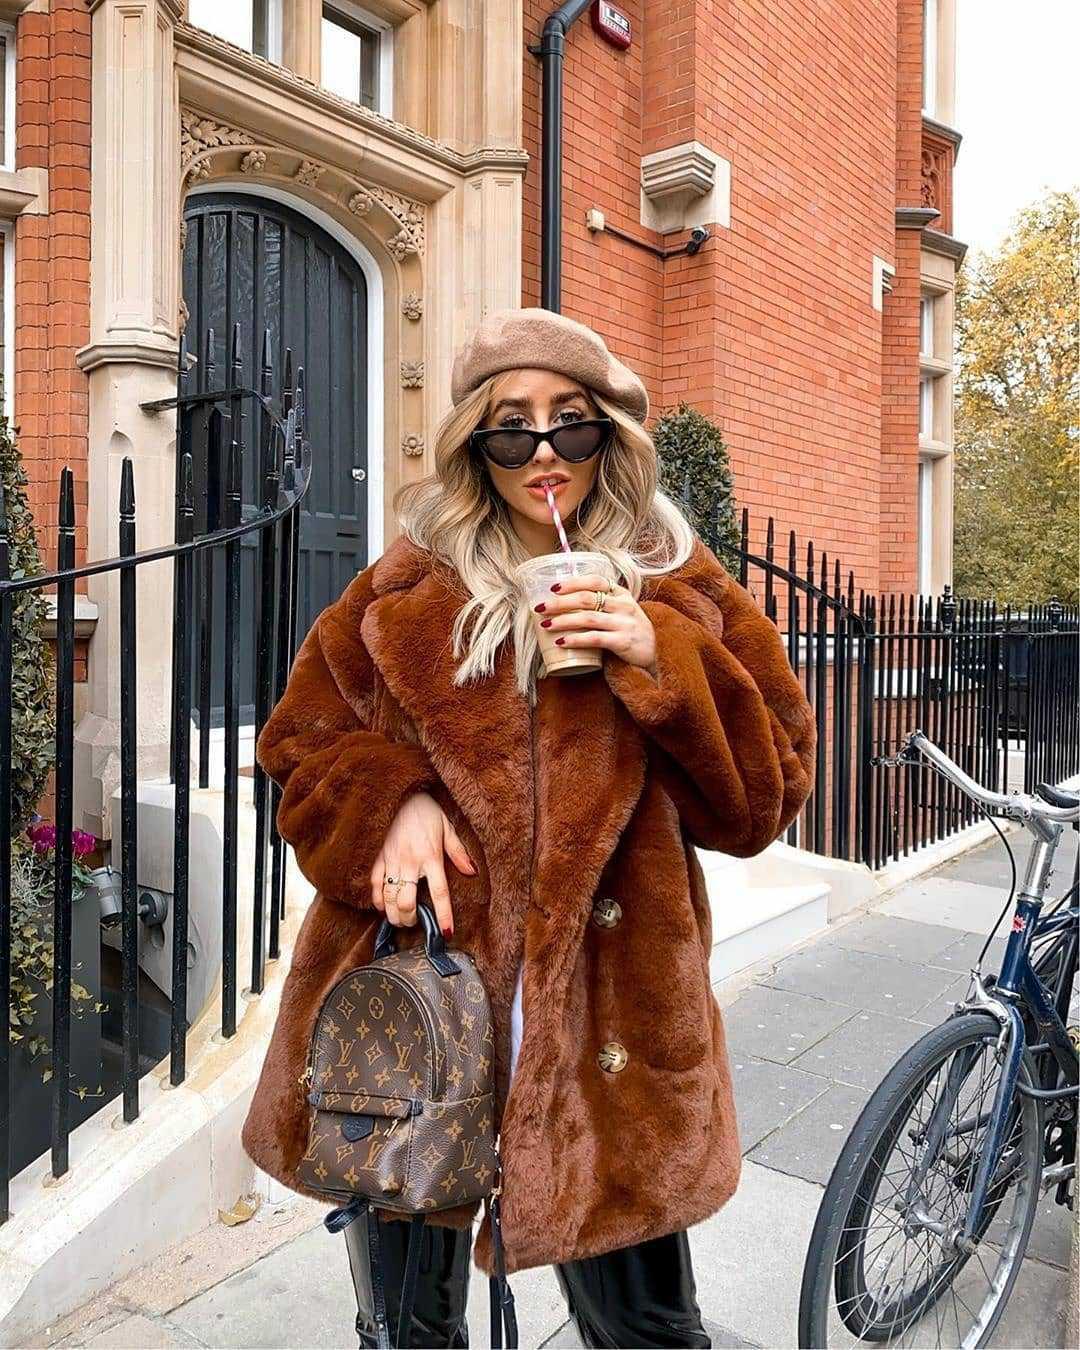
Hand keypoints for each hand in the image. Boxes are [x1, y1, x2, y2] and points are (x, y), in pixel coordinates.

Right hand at [370, 791, 475, 936]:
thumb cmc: (426, 810)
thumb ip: (458, 852)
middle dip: (410, 920)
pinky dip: (377, 900)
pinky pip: (374, 885)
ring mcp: (391, 860)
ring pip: (388, 899)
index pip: (439, 892)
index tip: (445, 932)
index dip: (443, 915)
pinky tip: (382, 905)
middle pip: (406, 903)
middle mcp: (410, 861)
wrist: (398, 792)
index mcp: (431, 856)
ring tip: (399, 919)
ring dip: (393, 915)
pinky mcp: (377, 857)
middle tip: (414, 922)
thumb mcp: (447, 827)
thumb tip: (471, 871)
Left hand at [534, 572, 657, 675]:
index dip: (572, 582)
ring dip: (563, 621)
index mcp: (621, 594)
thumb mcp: (621, 610)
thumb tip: (564, 602)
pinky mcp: (623, 642)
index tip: (553, 588)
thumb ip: (601, 603)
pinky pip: (594, 639)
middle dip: (559, 602)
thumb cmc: (631, 630)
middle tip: (540, 608)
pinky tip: (561, 642)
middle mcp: (623, 606)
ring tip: (545, 625)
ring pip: (587, 618)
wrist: (657, 653)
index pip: (595, 580)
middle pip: (586, 598)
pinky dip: (575, 640)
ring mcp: (624, 624)